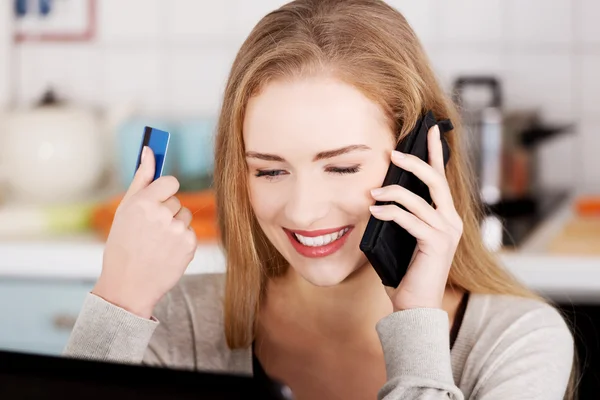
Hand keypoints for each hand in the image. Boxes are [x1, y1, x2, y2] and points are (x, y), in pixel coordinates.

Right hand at [92, 146, 197, 318]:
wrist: (128, 285)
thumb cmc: (123, 244)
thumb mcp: (125, 210)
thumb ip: (141, 178)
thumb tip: (149, 149)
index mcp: (144, 202)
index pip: (171, 182)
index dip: (164, 192)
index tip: (157, 202)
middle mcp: (162, 214)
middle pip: (177, 200)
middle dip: (166, 212)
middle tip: (148, 231)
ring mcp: (178, 230)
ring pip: (185, 216)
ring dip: (175, 226)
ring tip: (156, 242)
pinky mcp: (189, 245)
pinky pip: (190, 233)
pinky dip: (180, 242)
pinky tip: (165, 252)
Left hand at [369, 125, 462, 311]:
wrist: (415, 305)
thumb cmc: (406, 271)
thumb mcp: (404, 237)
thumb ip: (401, 216)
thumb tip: (379, 194)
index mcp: (445, 217)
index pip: (442, 178)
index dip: (436, 152)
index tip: (431, 129)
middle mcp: (451, 222)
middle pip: (436, 181)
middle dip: (415, 163)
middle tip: (394, 155)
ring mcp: (446, 232)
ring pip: (419, 199)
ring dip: (392, 193)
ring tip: (373, 194)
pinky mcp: (436, 243)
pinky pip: (410, 219)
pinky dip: (390, 212)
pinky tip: (375, 211)